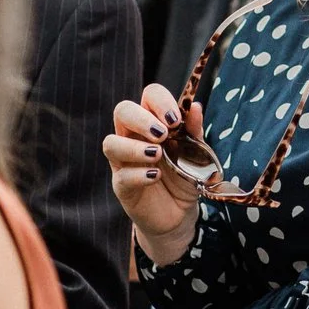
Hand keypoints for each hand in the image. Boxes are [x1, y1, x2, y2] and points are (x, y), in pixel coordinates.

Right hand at [102, 85, 201, 266]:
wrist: (180, 212)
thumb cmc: (185, 175)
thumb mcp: (196, 153)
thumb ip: (194, 131)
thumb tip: (195, 106)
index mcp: (153, 121)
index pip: (148, 95)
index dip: (160, 101)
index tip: (175, 120)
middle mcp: (133, 136)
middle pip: (122, 110)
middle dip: (141, 118)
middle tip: (163, 134)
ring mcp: (124, 161)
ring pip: (111, 142)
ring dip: (134, 147)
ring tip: (157, 155)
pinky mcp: (122, 186)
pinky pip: (122, 175)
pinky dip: (139, 174)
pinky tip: (156, 177)